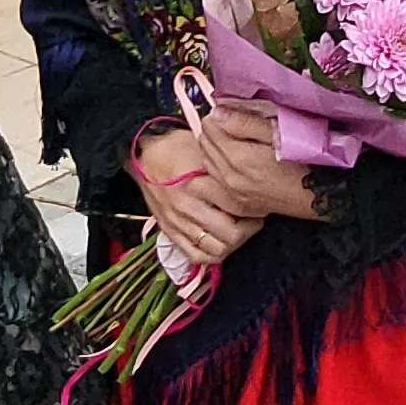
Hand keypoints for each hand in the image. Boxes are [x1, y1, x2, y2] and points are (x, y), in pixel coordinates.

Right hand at [130, 125, 255, 261]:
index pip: (238, 208)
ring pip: (216, 250)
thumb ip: (228, 169)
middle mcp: (188, 207)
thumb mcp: (207, 151)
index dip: (255, 209)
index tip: (260, 203)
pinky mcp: (170, 232)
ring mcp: (178, 223)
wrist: (145, 155)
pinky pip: (195, 256)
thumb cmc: (178, 148)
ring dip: (233, 244)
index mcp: (198, 184)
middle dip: (249, 229)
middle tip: (254, 219)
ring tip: (238, 230)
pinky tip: (220, 242)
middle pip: (231, 235)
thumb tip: (253, 181)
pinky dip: (211, 255)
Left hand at [194, 103, 329, 222]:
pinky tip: (234, 164)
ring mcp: (231, 195)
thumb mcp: (279, 133)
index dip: (219, 114)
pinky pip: (213, 182)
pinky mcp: (236, 205)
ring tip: (235, 143)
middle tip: (234, 125)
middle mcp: (229, 178)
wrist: (319, 195)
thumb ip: (245, 122)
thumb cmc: (304, 159)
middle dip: (214, 130)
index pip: (209, 126)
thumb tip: (217, 111)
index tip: (233, 112)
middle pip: (204, 143)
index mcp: (239, 158)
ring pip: (206, 162)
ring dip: (214, 149)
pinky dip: (217, 169)